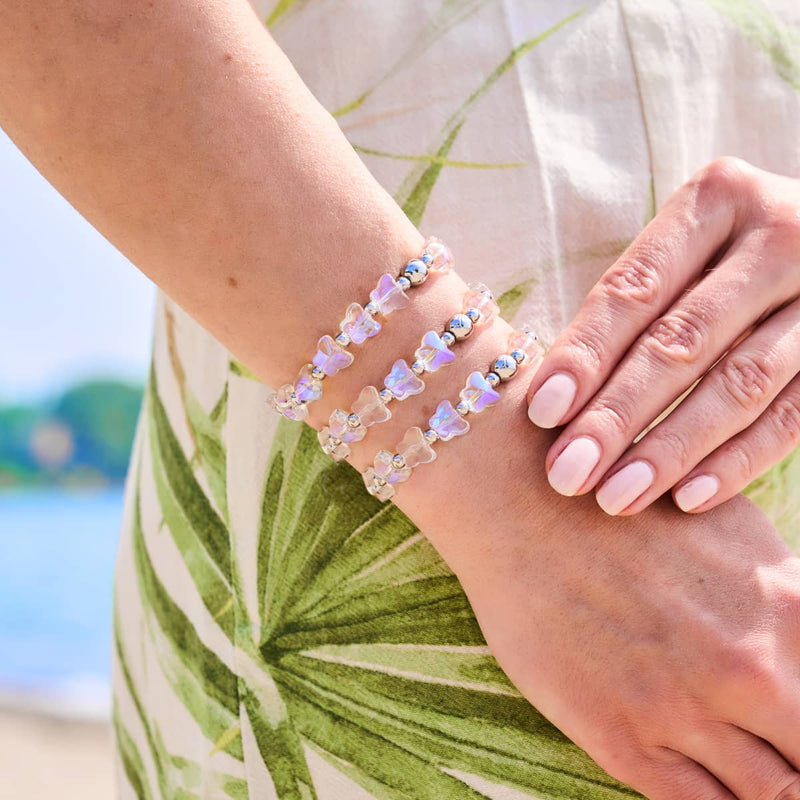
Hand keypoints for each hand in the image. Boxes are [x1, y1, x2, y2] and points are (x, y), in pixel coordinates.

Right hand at [385, 362, 799, 798]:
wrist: (518, 502)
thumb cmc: (618, 505)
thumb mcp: (727, 527)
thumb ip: (782, 593)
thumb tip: (796, 633)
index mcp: (787, 606)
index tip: (795, 716)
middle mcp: (749, 668)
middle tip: (779, 741)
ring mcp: (683, 710)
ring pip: (771, 794)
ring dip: (769, 784)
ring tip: (755, 767)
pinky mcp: (621, 738)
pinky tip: (712, 783)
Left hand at [524, 156, 799, 514]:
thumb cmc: (725, 257)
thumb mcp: (685, 250)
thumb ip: (633, 305)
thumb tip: (551, 401)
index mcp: (717, 200)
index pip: (635, 289)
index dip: (585, 354)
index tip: (543, 413)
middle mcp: (778, 233)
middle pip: (681, 340)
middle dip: (618, 415)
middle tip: (569, 473)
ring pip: (739, 383)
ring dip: (670, 448)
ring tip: (617, 497)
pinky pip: (792, 416)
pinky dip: (737, 460)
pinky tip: (688, 497)